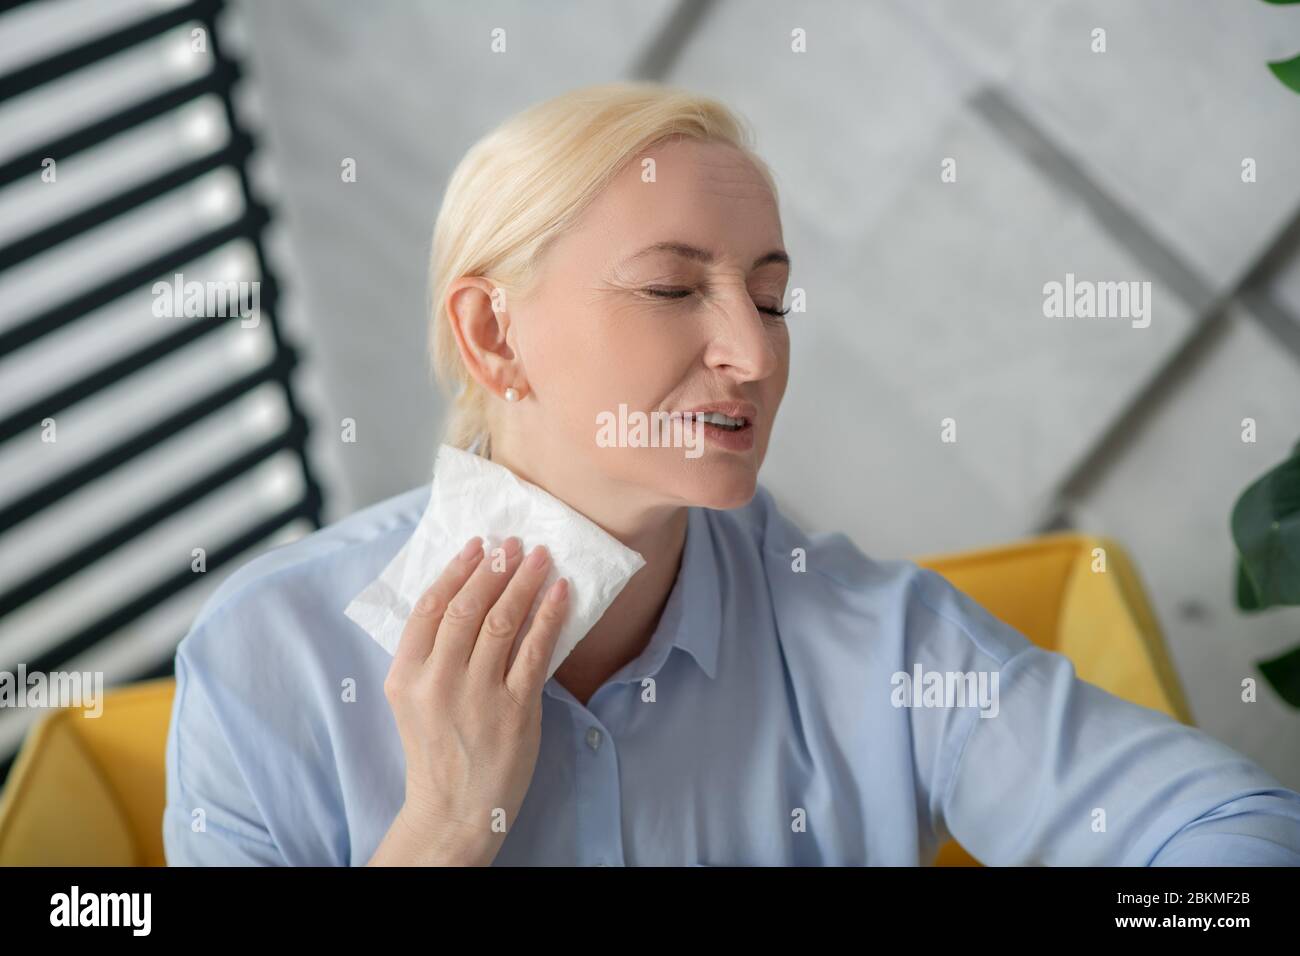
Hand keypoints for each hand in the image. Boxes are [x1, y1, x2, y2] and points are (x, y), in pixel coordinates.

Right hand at [366, 535, 567, 865]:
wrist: (454, 807)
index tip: (477, 546)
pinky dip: (549, 615)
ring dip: (523, 582)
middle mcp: (439, 681)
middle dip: (493, 568)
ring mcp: (478, 695)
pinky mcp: (516, 709)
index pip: (429, 608)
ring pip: (502, 622)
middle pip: (467, 608)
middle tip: (513, 544)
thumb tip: (465, 592)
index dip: (455, 571)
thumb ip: (429, 652)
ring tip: (540, 557)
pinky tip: (560, 592)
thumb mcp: (413, 698)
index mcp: (406, 675)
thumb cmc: (436, 747)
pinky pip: (536, 650)